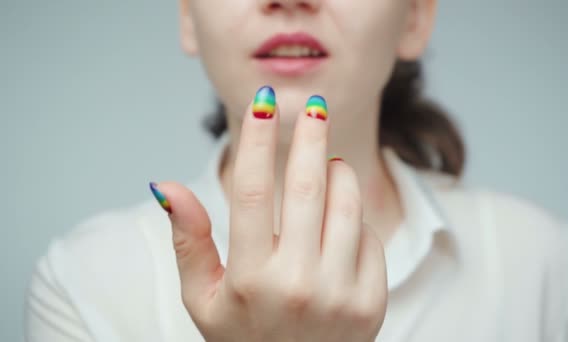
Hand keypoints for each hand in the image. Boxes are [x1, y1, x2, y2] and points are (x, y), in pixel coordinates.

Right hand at [152, 87, 387, 341]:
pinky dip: (354, 218)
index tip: (264, 105)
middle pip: (307, 188)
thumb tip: (167, 185)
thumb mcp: (202, 297)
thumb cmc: (243, 336)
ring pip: (346, 206)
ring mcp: (340, 294)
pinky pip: (368, 237)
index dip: (257, 142)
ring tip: (329, 165)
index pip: (252, 192)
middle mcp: (297, 284)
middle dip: (311, 137)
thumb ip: (187, 240)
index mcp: (249, 278)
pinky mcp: (371, 302)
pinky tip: (340, 222)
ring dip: (339, 173)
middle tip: (314, 105)